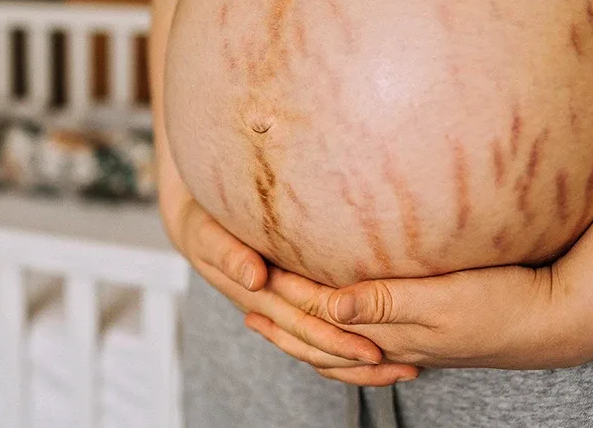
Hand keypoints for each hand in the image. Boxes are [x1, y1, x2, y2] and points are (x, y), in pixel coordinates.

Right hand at [165, 196, 398, 374]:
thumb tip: (254, 278)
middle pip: (315, 341)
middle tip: (398, 367)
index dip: (335, 337)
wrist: (194, 224)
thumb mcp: (209, 233)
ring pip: (316, 347)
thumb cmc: (204, 221)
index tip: (371, 351)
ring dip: (354, 364)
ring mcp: (276, 310)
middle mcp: (269, 307)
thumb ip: (230, 253)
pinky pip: (313, 337)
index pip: (302, 319)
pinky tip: (373, 359)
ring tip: (398, 370)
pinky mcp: (284, 305)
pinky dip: (342, 351)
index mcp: (257, 292)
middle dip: (356, 357)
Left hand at [249, 262, 592, 385]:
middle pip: (322, 336)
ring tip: (273, 312)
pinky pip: (367, 342)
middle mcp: (392, 343)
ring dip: (304, 330)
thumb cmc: (504, 302)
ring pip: (339, 344)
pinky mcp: (424, 335)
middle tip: (246, 292)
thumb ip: (385, 301)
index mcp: (391, 333)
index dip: (286, 288)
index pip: (322, 311)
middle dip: (282, 316)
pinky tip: (339, 324)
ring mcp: (408, 342)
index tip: (254, 264)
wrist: (554, 320)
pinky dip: (340, 338)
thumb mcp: (444, 298)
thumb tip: (329, 306)